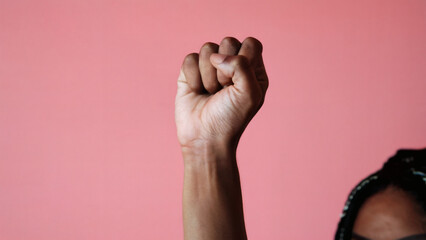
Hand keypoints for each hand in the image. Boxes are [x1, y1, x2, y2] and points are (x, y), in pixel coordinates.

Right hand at [175, 37, 268, 152]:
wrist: (205, 138)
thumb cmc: (231, 118)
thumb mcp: (249, 94)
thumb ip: (242, 65)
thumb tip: (216, 56)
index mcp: (253, 69)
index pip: (250, 43)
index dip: (243, 59)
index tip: (238, 82)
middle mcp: (233, 65)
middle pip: (228, 41)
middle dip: (224, 68)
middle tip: (224, 89)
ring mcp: (211, 67)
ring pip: (207, 48)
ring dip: (208, 76)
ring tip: (211, 93)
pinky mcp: (191, 72)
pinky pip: (190, 59)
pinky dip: (193, 77)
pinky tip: (197, 92)